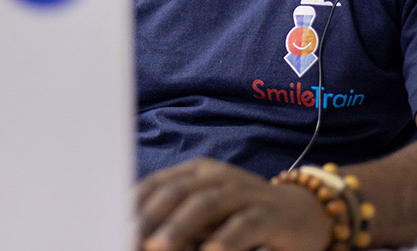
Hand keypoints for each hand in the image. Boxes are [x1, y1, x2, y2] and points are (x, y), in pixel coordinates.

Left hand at [137, 157, 331, 250]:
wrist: (305, 214)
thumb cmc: (244, 218)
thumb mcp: (207, 218)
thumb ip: (178, 225)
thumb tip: (139, 240)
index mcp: (196, 173)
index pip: (156, 184)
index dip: (133, 205)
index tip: (111, 227)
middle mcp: (217, 177)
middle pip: (176, 192)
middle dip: (148, 218)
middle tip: (127, 239)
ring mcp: (243, 192)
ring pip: (205, 205)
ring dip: (178, 228)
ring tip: (157, 248)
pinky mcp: (268, 213)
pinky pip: (243, 225)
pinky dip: (224, 239)